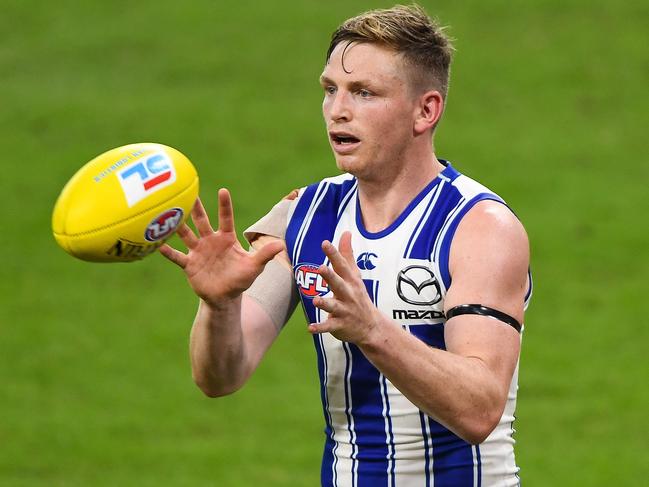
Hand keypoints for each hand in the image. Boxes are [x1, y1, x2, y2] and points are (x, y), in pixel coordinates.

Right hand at [159, 189, 284, 307]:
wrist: (224, 297)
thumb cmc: (240, 279)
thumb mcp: (254, 267)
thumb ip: (265, 255)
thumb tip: (281, 244)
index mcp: (226, 238)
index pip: (226, 218)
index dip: (224, 205)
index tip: (223, 190)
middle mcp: (210, 241)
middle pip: (202, 221)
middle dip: (195, 208)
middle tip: (187, 192)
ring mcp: (198, 252)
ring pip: (187, 235)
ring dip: (178, 226)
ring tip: (168, 214)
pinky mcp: (190, 265)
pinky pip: (177, 257)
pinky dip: (169, 252)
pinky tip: (158, 246)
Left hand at [309, 232, 382, 344]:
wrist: (371, 326)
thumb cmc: (358, 296)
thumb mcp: (355, 275)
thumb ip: (347, 254)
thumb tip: (346, 232)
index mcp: (350, 281)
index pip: (342, 266)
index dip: (334, 254)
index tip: (325, 243)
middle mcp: (348, 294)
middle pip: (339, 284)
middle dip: (331, 276)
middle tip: (321, 267)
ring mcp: (344, 310)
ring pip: (333, 306)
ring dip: (325, 303)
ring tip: (316, 300)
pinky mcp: (340, 325)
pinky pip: (329, 327)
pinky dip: (320, 328)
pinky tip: (310, 328)